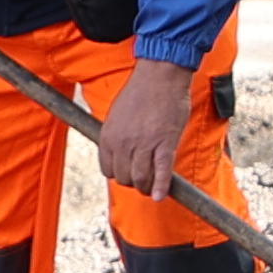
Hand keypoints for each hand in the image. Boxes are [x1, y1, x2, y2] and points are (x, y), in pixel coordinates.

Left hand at [96, 56, 199, 197]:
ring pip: (141, 178)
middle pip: (124, 178)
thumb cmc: (141, 91)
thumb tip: (122, 151)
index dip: (119, 174)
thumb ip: (117, 134)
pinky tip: (160, 196)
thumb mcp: (117, 113)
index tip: (128, 173)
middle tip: (143, 181)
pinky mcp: (164, 144)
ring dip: (146, 187)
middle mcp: (122, 144)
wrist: (160, 76)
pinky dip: (161, 187)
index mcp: (108, 136)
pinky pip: (161, 172)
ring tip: (152, 189)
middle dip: (133, 182)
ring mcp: (143, 145)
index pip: (108, 170)